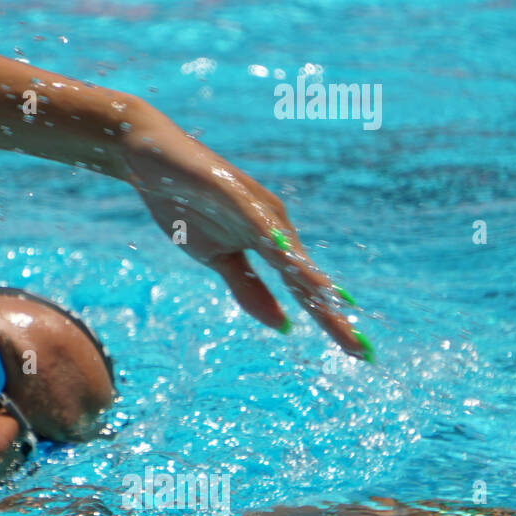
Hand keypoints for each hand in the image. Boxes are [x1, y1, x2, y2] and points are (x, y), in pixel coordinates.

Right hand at [125, 128, 370, 360]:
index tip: (360, 354)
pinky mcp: (230, 190)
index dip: (330, 320)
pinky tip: (282, 249)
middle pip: (304, 276)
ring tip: (335, 305)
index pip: (302, 289)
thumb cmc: (188, 207)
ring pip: (286, 250)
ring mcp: (253, 208)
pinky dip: (269, 234)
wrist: (153, 161)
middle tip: (362, 351)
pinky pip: (252, 217)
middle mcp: (272, 226)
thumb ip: (249, 289)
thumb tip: (285, 325)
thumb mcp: (218, 259)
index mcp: (270, 243)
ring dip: (308, 278)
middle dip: (330, 312)